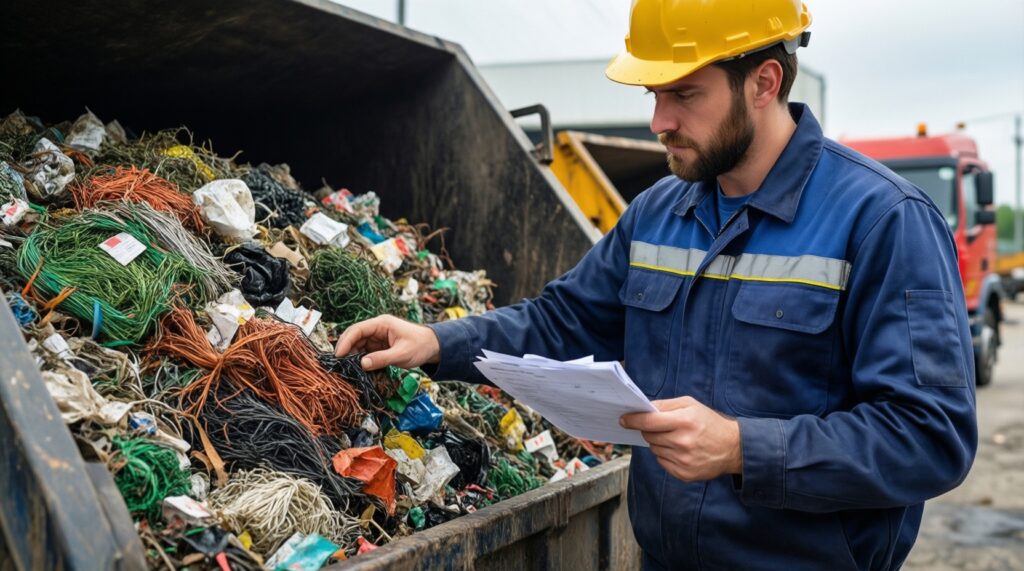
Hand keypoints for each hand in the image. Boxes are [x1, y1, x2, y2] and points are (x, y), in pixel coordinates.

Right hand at [334, 315, 440, 370]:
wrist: (433, 347)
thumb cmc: (420, 346)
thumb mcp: (402, 354)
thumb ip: (382, 358)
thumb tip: (362, 364)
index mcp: (382, 324)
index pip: (358, 329)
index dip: (346, 341)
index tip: (339, 355)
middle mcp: (377, 328)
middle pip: (354, 336)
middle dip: (345, 349)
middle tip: (338, 365)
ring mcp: (377, 337)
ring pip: (358, 345)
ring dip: (351, 356)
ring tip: (346, 369)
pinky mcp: (379, 346)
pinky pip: (364, 351)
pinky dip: (359, 359)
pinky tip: (356, 369)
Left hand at [620, 396, 741, 481]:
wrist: (733, 447)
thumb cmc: (709, 422)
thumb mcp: (690, 404)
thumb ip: (665, 405)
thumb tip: (643, 409)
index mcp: (684, 421)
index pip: (648, 422)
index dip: (633, 420)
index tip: (623, 419)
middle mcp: (682, 442)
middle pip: (649, 436)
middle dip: (649, 429)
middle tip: (661, 426)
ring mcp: (683, 460)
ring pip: (654, 449)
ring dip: (658, 442)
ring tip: (675, 438)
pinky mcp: (684, 474)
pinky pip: (661, 462)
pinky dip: (665, 455)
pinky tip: (679, 450)